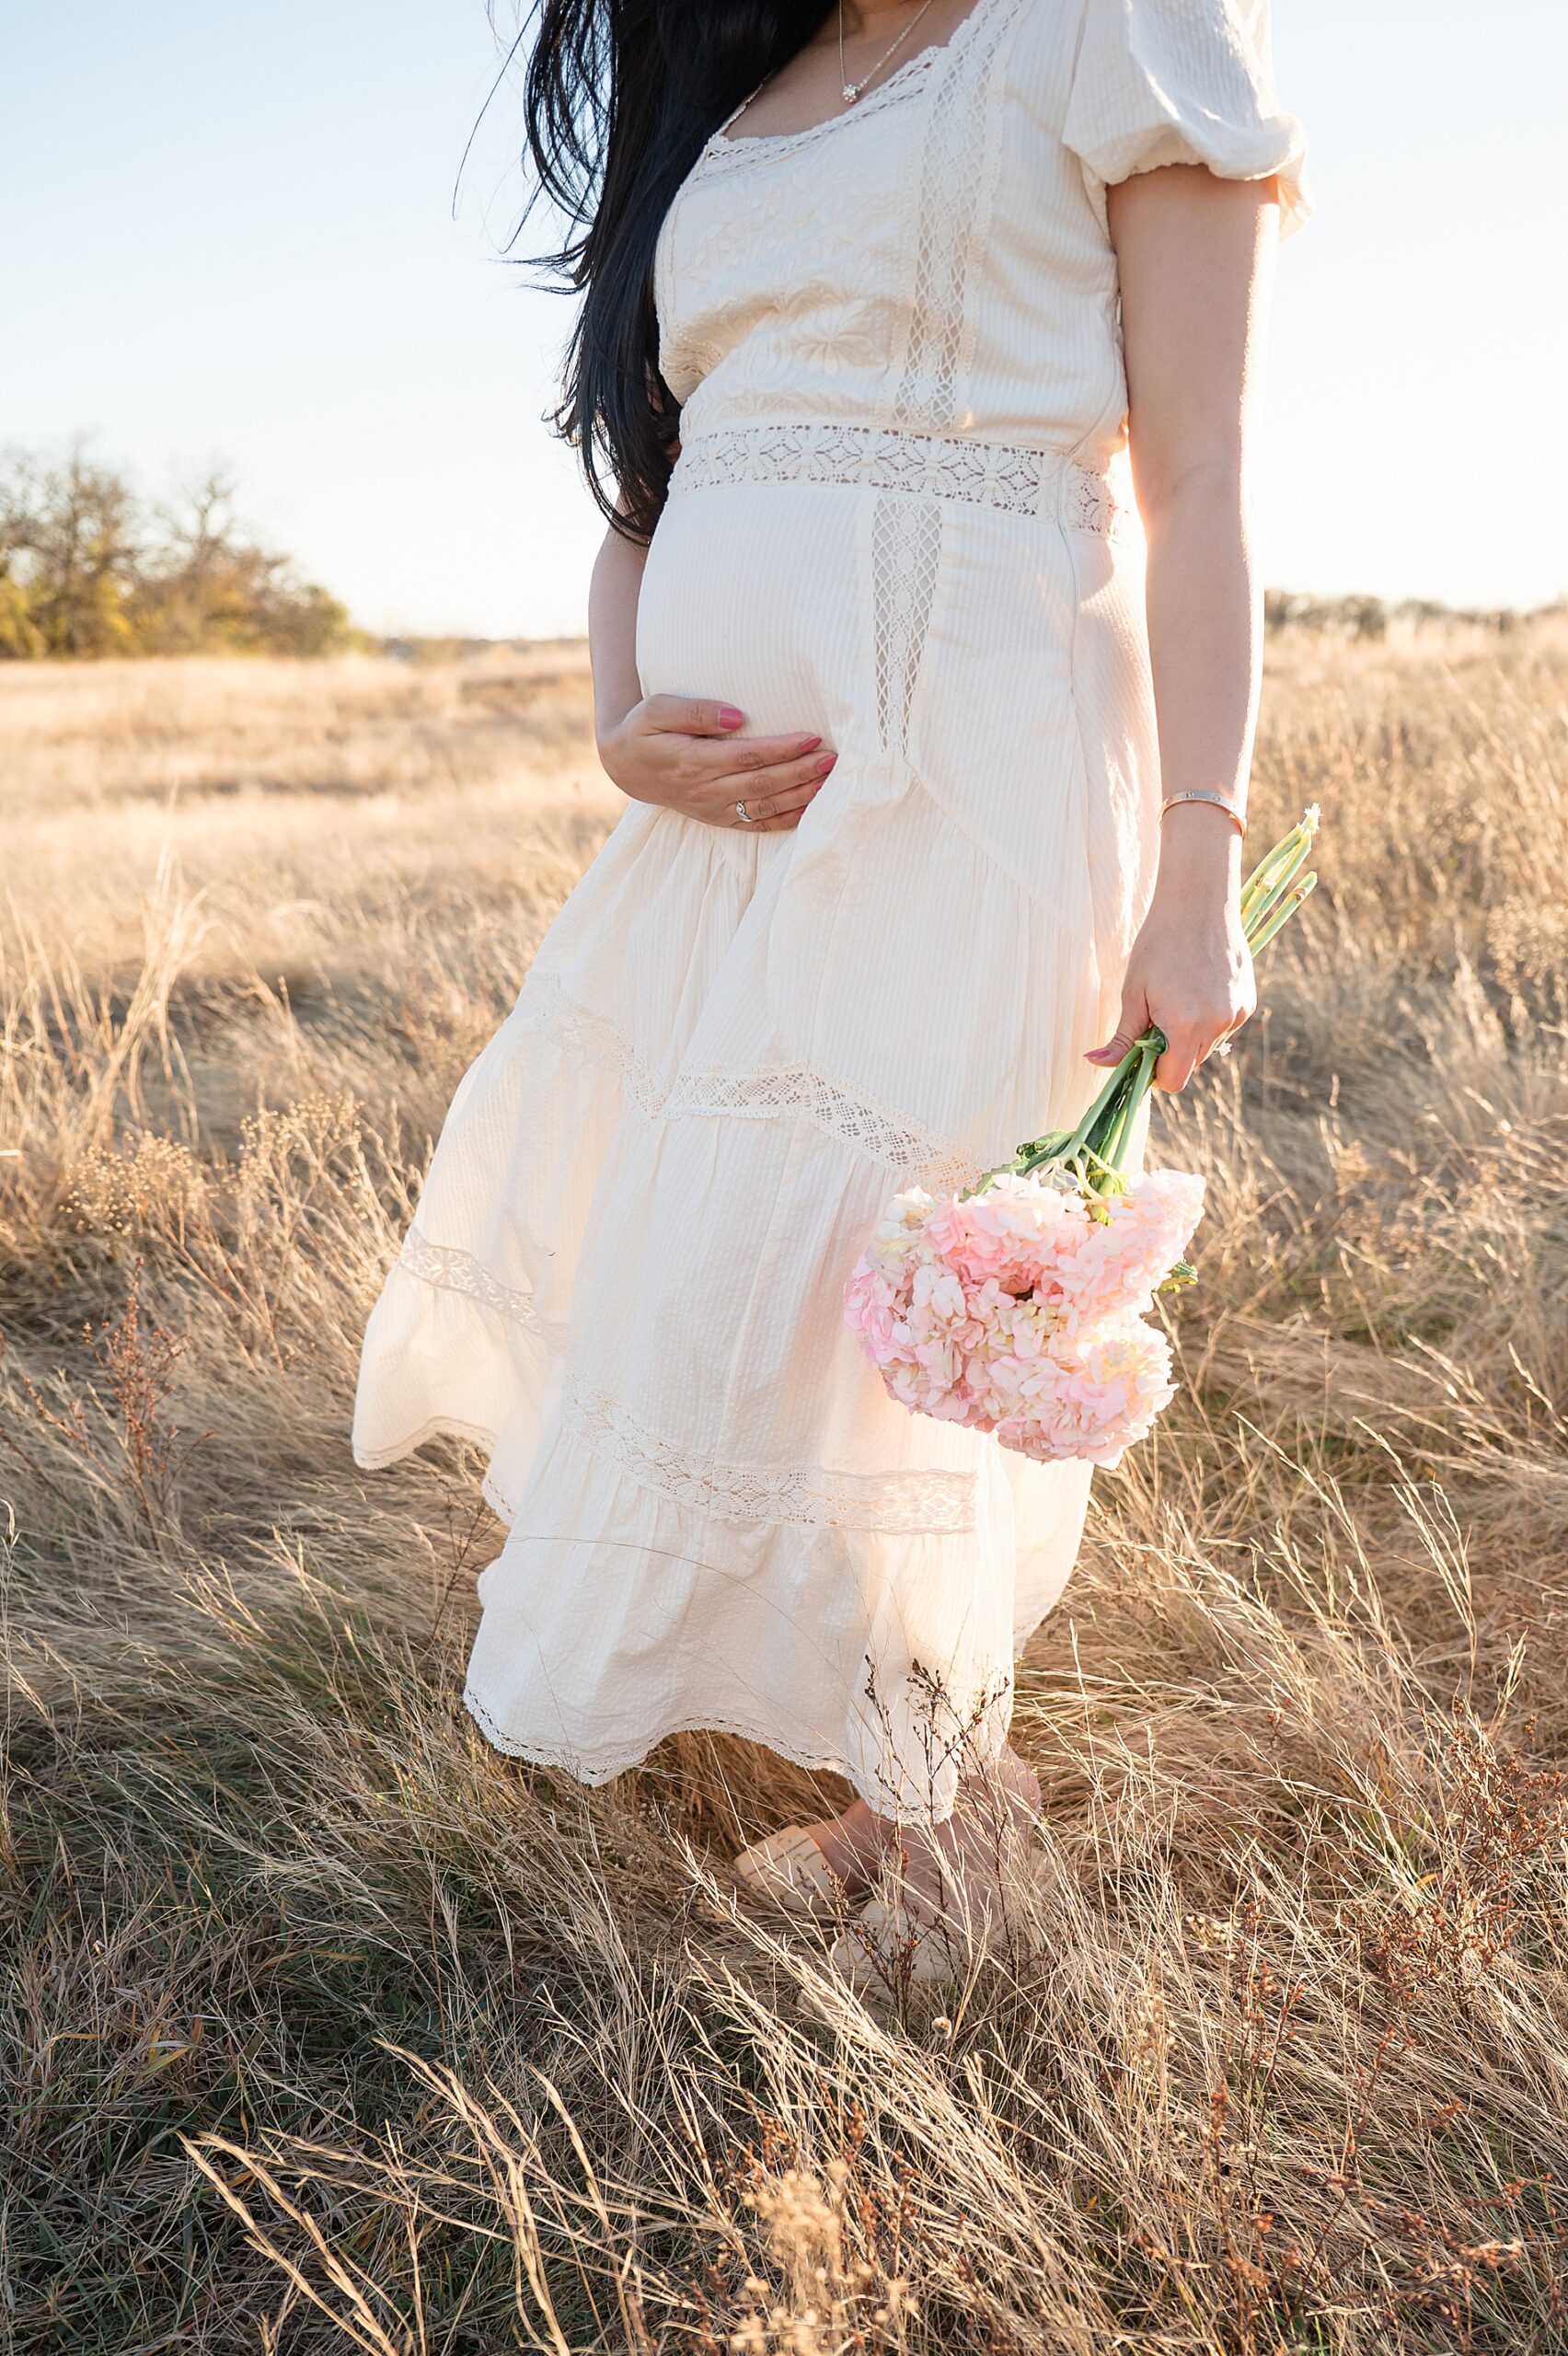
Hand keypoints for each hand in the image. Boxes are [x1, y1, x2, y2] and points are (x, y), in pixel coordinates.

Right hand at [597, 694, 836, 830]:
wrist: (627, 767)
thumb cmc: (644, 730)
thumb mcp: (658, 710)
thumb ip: (695, 711)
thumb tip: (736, 716)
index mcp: (693, 763)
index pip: (747, 757)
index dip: (782, 749)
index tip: (811, 736)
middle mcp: (706, 791)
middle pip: (763, 784)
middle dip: (801, 772)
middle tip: (832, 758)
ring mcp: (714, 809)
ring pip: (766, 807)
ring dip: (801, 796)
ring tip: (830, 781)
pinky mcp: (720, 819)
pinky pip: (758, 825)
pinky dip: (786, 819)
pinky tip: (810, 808)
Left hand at [1085, 819, 1254, 1089]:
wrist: (1198, 905)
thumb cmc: (1158, 945)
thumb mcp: (1133, 993)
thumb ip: (1122, 1036)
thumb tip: (1096, 1063)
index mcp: (1185, 1027)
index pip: (1174, 1080)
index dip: (1155, 1073)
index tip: (1143, 1054)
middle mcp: (1217, 1025)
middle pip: (1190, 1063)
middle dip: (1171, 1052)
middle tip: (1156, 1017)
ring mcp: (1236, 1015)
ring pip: (1207, 1044)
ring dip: (1190, 1034)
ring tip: (1179, 996)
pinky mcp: (1248, 1002)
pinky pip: (1224, 1025)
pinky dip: (1209, 1018)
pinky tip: (1198, 987)